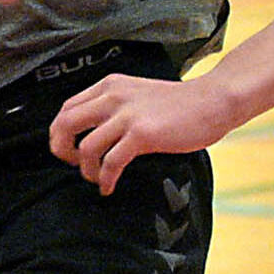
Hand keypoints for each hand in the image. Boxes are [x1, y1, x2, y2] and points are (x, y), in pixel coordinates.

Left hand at [49, 72, 241, 194]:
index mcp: (109, 86)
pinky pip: (111, 162)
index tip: (68, 149)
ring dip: (86, 169)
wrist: (213, 101)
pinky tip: (109, 187)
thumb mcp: (137, 94)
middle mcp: (112, 96)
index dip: (60, 132)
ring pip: (86, 147)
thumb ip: (114, 106)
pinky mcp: (143, 134)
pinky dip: (105, 178)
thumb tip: (94, 132)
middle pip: (66, 124)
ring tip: (97, 179)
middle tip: (73, 165)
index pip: (67, 108)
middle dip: (62, 149)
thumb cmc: (179, 104)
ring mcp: (127, 115)